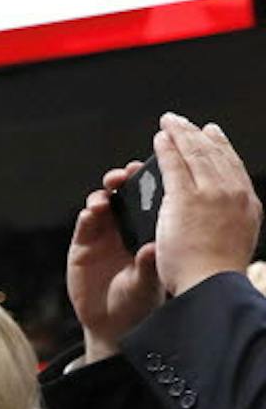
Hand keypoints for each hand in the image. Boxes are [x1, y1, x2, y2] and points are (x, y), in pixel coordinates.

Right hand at [65, 164, 160, 362]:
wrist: (112, 324)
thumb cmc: (138, 302)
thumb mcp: (147, 285)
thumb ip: (147, 266)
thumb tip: (152, 249)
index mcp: (146, 231)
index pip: (146, 199)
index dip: (144, 182)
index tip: (145, 171)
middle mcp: (124, 229)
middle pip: (121, 195)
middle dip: (120, 181)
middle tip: (121, 176)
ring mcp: (101, 237)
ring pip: (100, 207)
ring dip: (101, 198)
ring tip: (102, 201)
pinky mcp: (81, 248)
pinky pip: (83, 227)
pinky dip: (86, 218)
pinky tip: (89, 215)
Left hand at [153, 113, 261, 297]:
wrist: (211, 284)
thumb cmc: (217, 275)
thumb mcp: (237, 242)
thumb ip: (232, 224)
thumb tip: (228, 219)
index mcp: (249, 204)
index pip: (234, 167)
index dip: (222, 148)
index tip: (213, 135)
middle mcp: (233, 193)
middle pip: (216, 154)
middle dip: (199, 136)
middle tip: (187, 123)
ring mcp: (210, 193)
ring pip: (195, 154)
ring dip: (182, 135)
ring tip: (170, 123)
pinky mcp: (185, 197)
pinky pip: (175, 165)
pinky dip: (167, 148)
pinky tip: (159, 139)